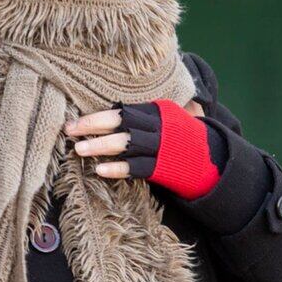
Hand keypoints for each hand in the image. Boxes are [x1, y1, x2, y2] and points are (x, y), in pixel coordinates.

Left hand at [64, 99, 204, 179]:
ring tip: (78, 149)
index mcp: (156, 111)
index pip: (122, 110)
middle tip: (69, 129)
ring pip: (126, 144)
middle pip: (121, 122)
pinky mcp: (163, 168)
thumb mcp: (166, 119)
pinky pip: (137, 168)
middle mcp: (157, 127)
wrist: (212, 159)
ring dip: (100, 146)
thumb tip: (110, 112)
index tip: (75, 121)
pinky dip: (118, 169)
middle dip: (92, 125)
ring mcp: (161, 147)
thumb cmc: (180, 137)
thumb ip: (142, 116)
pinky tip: (100, 170)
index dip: (97, 116)